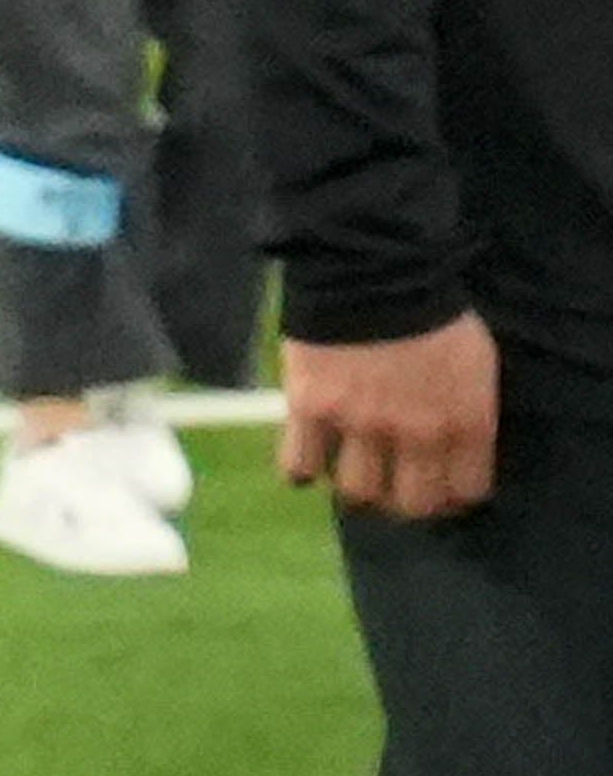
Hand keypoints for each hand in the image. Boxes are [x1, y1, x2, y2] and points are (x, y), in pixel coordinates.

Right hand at [286, 317, 505, 521]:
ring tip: (352, 472)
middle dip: (406, 503)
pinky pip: (299, 465)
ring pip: (357, 493)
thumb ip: (469, 413)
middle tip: (395, 488)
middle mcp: (415, 434)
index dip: (452, 496)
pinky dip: (302, 470)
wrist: (372, 271)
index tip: (439, 487)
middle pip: (411, 504)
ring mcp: (359, 425)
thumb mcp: (476, 366)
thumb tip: (454, 449)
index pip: (465, 492)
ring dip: (358, 489)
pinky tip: (309, 460)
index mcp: (464, 422)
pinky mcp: (310, 410)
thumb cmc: (434, 314)